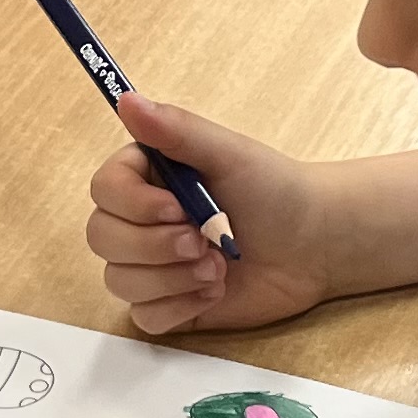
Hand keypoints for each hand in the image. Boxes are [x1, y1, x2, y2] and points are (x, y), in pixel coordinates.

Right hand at [86, 94, 336, 335]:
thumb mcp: (229, 154)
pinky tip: (215, 290)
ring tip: (219, 266)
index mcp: (149, 177)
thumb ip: (177, 130)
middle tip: (202, 242)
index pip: (104, 189)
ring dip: (172, 278)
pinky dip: (181, 306)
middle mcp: (142, 220)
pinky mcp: (169, 304)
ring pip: (120, 281)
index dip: (133, 204)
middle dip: (153, 246)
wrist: (315, 244)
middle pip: (102, 238)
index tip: (176, 208)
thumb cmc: (276, 191)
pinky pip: (145, 316)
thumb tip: (127, 100)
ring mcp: (153, 265)